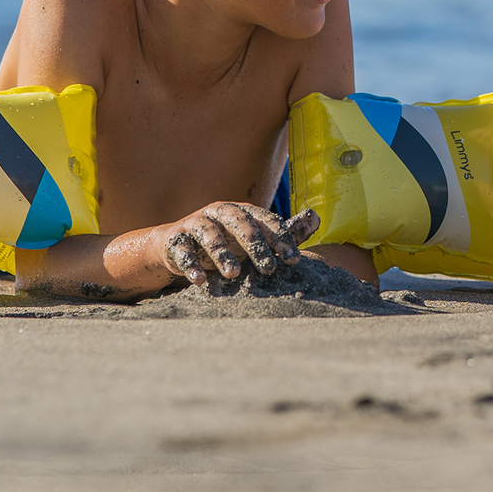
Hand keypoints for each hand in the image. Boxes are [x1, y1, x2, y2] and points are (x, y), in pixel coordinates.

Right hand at [156, 202, 319, 285]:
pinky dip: (190, 265)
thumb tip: (316, 217)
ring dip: (222, 254)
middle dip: (255, 245)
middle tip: (268, 269)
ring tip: (233, 275)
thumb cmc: (226, 241)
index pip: (266, 221)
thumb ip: (283, 231)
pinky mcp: (176, 240)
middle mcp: (220, 212)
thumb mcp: (254, 235)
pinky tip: (199, 281)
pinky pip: (183, 251)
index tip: (294, 260)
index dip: (281, 239)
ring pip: (210, 235)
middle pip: (240, 223)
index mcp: (243, 210)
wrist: (177, 244)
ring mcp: (196, 224)